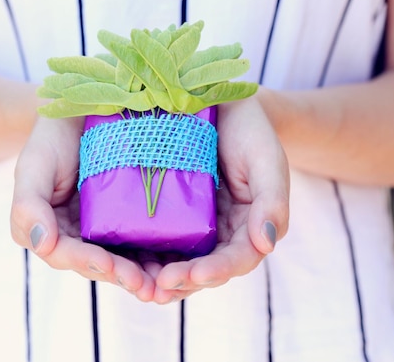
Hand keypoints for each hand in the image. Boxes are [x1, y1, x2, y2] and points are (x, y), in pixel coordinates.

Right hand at [10, 116, 156, 300]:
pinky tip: (177, 261)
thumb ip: (28, 205)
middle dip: (122, 276)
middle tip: (145, 287)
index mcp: (52, 231)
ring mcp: (107, 228)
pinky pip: (145, 238)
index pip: (67, 254)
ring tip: (163, 285)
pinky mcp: (131, 216)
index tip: (107, 264)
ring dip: (143, 275)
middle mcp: (80, 236)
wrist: (82, 109)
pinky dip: (158, 254)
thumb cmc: (52, 138)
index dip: (87, 262)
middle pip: (100, 263)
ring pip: (125, 259)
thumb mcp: (34, 166)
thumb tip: (40, 244)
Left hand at [146, 97, 289, 303]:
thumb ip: (272, 200)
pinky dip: (141, 254)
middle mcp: (220, 234)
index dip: (217, 270)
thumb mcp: (267, 161)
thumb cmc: (251, 133)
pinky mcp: (168, 214)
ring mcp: (193, 226)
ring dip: (158, 278)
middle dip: (183, 281)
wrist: (225, 107)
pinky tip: (122, 259)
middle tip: (159, 286)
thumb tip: (267, 243)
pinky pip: (155, 239)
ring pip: (177, 262)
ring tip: (139, 285)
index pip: (237, 259)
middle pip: (203, 269)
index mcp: (248, 228)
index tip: (196, 275)